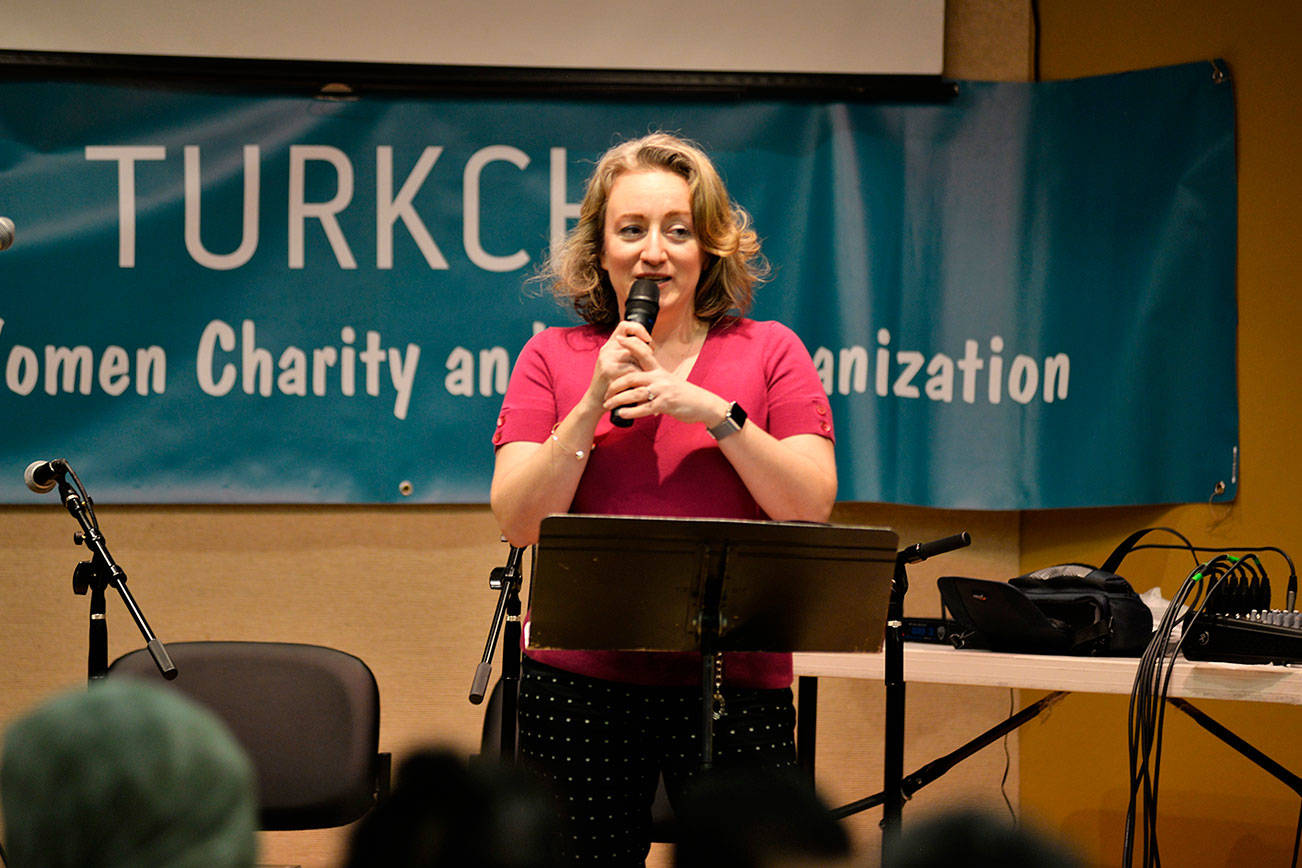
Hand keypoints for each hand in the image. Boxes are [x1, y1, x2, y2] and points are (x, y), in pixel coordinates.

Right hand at [585, 320, 653, 409]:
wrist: (596, 401)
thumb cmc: (612, 383)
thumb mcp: (617, 363)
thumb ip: (629, 352)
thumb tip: (649, 343)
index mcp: (609, 345)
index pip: (625, 326)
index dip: (639, 329)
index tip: (648, 339)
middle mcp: (607, 350)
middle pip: (634, 342)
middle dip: (646, 352)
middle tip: (650, 363)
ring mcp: (607, 360)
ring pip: (634, 357)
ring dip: (643, 367)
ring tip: (644, 377)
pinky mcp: (609, 371)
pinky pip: (632, 370)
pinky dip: (639, 378)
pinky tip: (640, 384)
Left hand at [602, 336, 729, 425]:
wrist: (703, 404)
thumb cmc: (684, 394)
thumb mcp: (669, 381)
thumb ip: (654, 379)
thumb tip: (638, 382)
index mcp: (659, 370)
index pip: (644, 353)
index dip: (631, 345)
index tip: (619, 339)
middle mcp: (660, 378)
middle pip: (632, 377)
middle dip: (616, 384)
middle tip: (605, 392)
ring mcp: (662, 391)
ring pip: (635, 394)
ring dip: (619, 400)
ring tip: (608, 405)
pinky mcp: (665, 404)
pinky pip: (644, 408)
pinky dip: (630, 411)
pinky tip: (621, 413)